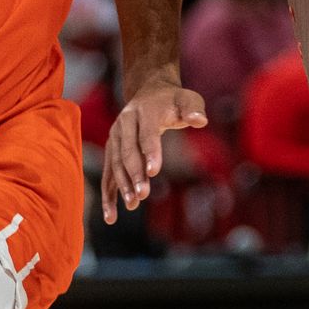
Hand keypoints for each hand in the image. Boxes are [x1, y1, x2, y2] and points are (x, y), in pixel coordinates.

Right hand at [100, 76, 206, 223]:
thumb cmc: (173, 101)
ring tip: (131, 205)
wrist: (149, 92)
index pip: (146, 133)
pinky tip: (111, 216)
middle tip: (143, 195)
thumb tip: (201, 120)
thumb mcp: (187, 99)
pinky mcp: (111, 149)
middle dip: (134, 174)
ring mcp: (115, 136)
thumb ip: (193, 109)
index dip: (150, 151)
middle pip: (128, 151)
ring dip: (122, 185)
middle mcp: (124, 123)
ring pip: (115, 163)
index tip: (153, 172)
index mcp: (144, 110)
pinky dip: (108, 194)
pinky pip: (108, 173)